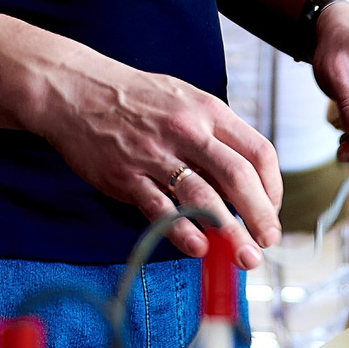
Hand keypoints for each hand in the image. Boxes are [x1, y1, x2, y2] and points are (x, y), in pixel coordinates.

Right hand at [24, 55, 283, 266]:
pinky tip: (199, 248)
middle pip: (239, 178)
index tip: (270, 210)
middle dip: (260, 216)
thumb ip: (213, 135)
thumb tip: (243, 179)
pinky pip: (160, 208)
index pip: (258, 152)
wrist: (76, 89)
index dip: (272, 187)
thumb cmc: (135, 98)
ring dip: (231, 233)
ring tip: (246, 258)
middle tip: (267, 242)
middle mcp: (187, 131)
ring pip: (204, 198)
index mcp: (208, 111)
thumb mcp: (184, 100)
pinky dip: (182, 231)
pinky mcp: (126, 176)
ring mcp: (156, 154)